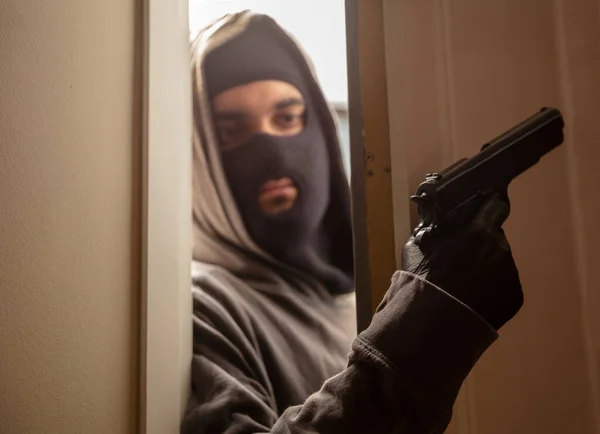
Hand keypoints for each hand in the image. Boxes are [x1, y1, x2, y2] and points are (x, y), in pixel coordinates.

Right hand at [402, 195, 522, 329]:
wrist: (436, 323)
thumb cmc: (423, 281)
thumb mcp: (418, 246)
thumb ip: (436, 230)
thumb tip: (439, 222)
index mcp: (479, 232)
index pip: (496, 207)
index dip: (487, 210)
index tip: (480, 216)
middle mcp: (501, 249)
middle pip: (496, 238)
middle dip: (482, 244)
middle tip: (462, 260)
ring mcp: (511, 274)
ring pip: (501, 262)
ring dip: (488, 267)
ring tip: (466, 284)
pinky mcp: (516, 296)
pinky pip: (505, 284)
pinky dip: (493, 288)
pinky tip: (475, 298)